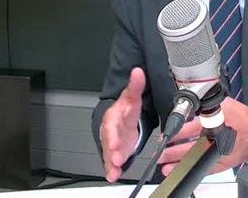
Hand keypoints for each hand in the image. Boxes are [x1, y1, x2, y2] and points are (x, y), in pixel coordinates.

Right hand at [100, 67, 145, 181]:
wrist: (120, 118)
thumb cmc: (125, 109)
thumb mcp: (131, 97)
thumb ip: (135, 85)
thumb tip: (138, 71)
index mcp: (114, 116)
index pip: (111, 124)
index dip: (112, 134)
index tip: (113, 143)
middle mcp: (111, 130)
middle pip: (109, 140)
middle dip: (112, 150)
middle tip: (116, 158)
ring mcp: (113, 142)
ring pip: (109, 153)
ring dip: (111, 163)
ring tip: (114, 172)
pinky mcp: (116, 152)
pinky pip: (112, 161)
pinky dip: (112, 169)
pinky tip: (113, 175)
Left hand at [157, 97, 247, 176]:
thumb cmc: (241, 119)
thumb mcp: (225, 104)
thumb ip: (208, 104)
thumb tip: (193, 103)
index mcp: (217, 124)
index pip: (193, 128)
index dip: (178, 132)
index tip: (167, 134)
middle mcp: (216, 141)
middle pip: (190, 147)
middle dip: (173, 150)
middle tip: (161, 152)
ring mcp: (218, 154)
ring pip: (195, 160)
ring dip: (178, 162)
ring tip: (164, 164)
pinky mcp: (220, 163)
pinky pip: (203, 169)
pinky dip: (189, 170)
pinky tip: (178, 172)